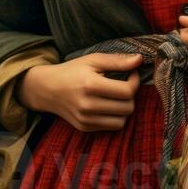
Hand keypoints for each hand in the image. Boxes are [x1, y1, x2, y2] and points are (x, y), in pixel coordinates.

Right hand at [17, 53, 142, 131]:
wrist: (47, 89)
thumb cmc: (72, 71)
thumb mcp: (93, 60)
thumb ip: (117, 61)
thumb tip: (140, 60)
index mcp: (90, 85)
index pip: (127, 91)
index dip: (135, 82)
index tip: (132, 74)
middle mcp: (88, 105)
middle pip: (128, 107)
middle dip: (131, 95)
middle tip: (124, 85)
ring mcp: (85, 119)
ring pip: (122, 121)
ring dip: (125, 109)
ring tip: (117, 97)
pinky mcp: (84, 128)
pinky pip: (111, 127)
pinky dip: (115, 117)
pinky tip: (108, 105)